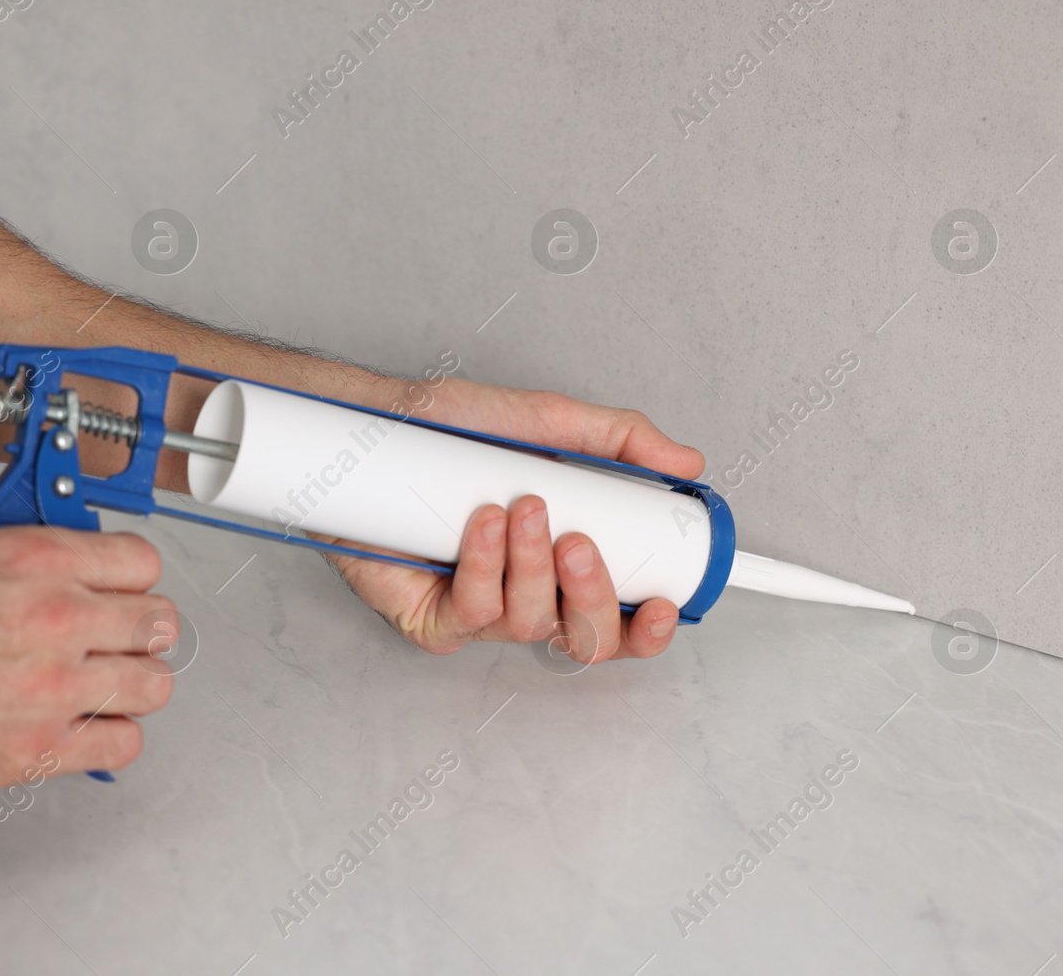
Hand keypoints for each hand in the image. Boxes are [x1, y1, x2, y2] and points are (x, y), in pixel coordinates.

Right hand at [0, 527, 176, 800]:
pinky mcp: (38, 749)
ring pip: (154, 686)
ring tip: (108, 688)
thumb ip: (15, 566)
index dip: (133, 579)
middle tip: (120, 641)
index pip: (141, 562)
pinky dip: (112, 739)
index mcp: (39, 561)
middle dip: (142, 632)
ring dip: (135, 686)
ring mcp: (57, 688)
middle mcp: (61, 620)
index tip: (123, 590)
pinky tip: (87, 732)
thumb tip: (45, 572)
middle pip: (159, 624)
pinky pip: (122, 745)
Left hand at [329, 378, 704, 663]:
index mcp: (561, 565)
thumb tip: (685, 464)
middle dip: (589, 595)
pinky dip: (483, 567)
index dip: (647, 628)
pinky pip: (471, 614)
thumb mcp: (547, 423)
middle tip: (576, 542)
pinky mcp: (430, 620)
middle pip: (584, 640)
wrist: (377, 426)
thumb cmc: (451, 431)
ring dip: (531, 566)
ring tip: (519, 508)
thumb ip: (619, 440)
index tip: (661, 603)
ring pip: (528, 624)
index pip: (619, 619)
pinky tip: (480, 526)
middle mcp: (524, 597)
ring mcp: (477, 613)